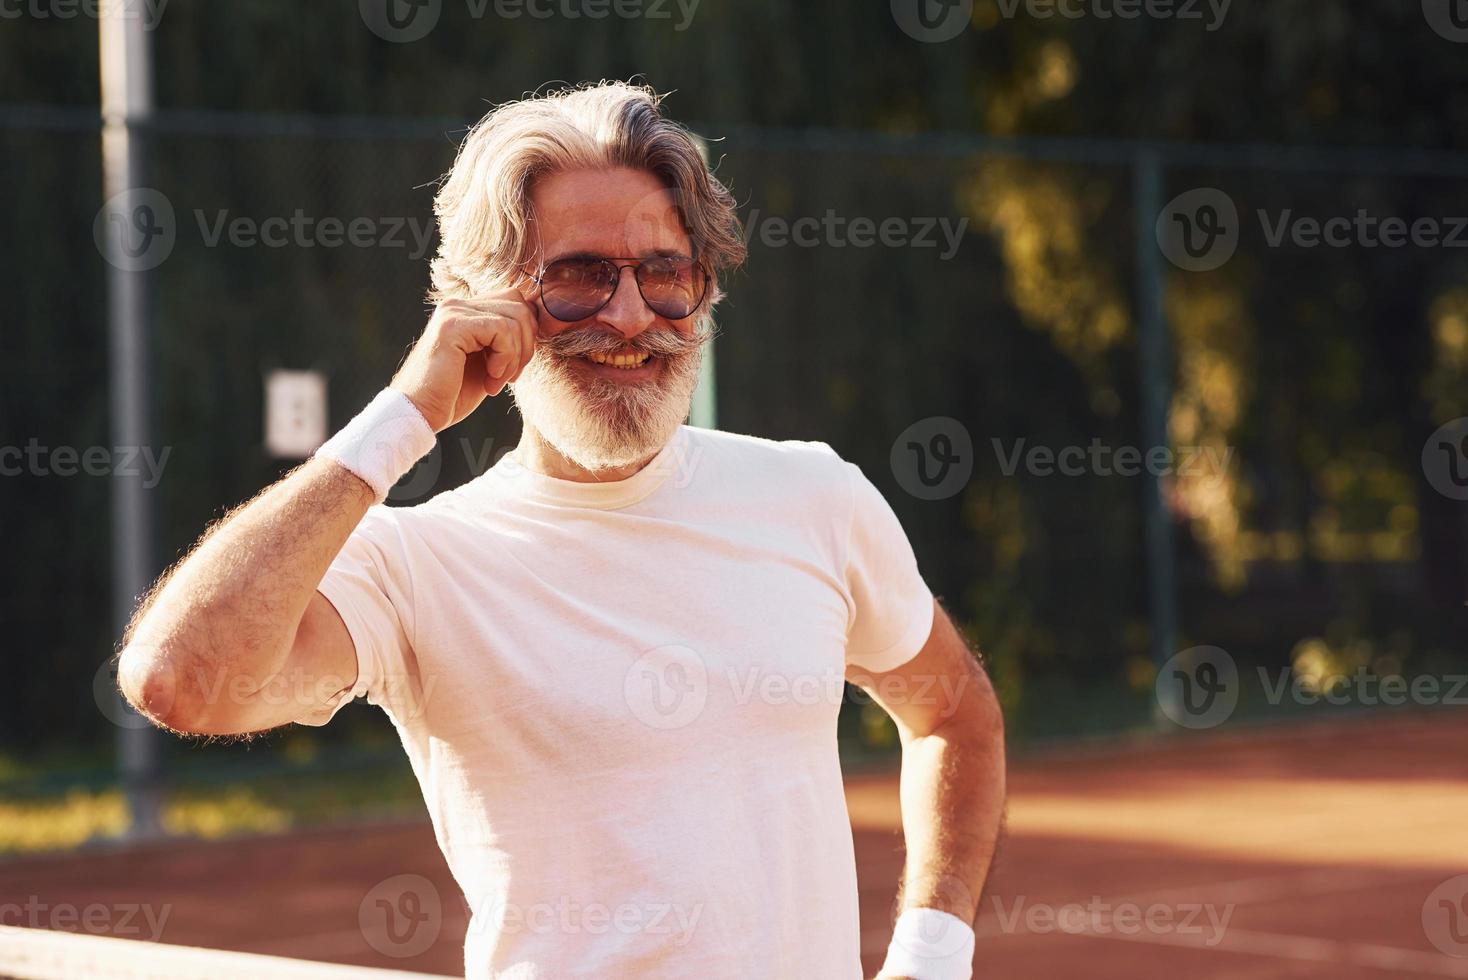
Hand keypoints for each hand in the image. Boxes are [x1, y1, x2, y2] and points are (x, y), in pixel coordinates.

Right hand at [389, 291, 538, 431]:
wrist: (419, 413)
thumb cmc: (452, 395)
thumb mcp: (490, 364)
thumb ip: (507, 341)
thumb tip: (539, 325)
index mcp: (467, 311)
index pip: (516, 302)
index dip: (527, 335)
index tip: (514, 369)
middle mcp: (458, 305)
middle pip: (520, 304)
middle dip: (526, 344)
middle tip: (510, 376)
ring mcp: (454, 311)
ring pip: (515, 317)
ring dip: (515, 356)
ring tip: (495, 380)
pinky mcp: (453, 325)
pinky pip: (502, 329)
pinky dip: (505, 357)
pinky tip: (490, 377)